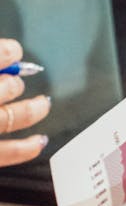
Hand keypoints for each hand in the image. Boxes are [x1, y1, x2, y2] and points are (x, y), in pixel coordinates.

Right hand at [0, 38, 49, 165]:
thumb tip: (6, 59)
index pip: (1, 56)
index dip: (8, 52)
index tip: (13, 52)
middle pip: (8, 87)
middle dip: (15, 82)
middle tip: (17, 81)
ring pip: (12, 117)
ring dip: (31, 108)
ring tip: (42, 104)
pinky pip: (7, 153)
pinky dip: (26, 148)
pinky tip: (40, 140)